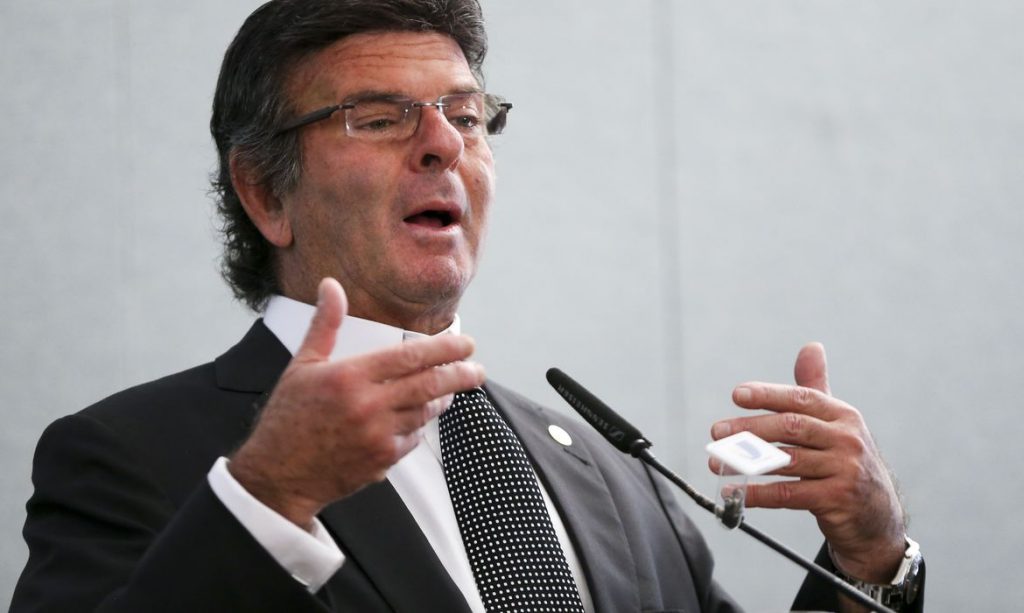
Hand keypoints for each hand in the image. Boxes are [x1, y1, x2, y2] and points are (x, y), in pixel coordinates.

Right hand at [230, 278, 485, 529]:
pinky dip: (419, 426)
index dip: (445, 349)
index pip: (410, 357)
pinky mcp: (382, 461)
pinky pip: (413, 439)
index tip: (466, 344)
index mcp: (349, 377)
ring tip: (450, 390)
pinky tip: (418, 418)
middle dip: (460, 375)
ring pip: (425, 413)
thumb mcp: (302, 366)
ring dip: (442, 400)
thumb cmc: (288, 418)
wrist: (277, 476)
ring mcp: (377, 436)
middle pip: (430, 386)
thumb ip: (325, 325)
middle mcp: (368, 406)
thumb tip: (331, 285)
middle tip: (477, 369)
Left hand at [710, 343, 905, 581]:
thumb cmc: (846, 463)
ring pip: (786, 460)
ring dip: (745, 461)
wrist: (877, 516)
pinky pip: (788, 494)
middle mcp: (847, 439)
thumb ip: (816, 389)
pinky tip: (735, 492)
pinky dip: (757, 493)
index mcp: (843, 416)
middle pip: (791, 427)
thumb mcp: (836, 424)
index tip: (737, 395)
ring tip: (716, 462)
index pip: (801, 399)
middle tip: (717, 431)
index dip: (768, 395)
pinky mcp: (837, 500)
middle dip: (750, 427)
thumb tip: (810, 347)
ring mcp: (845, 470)